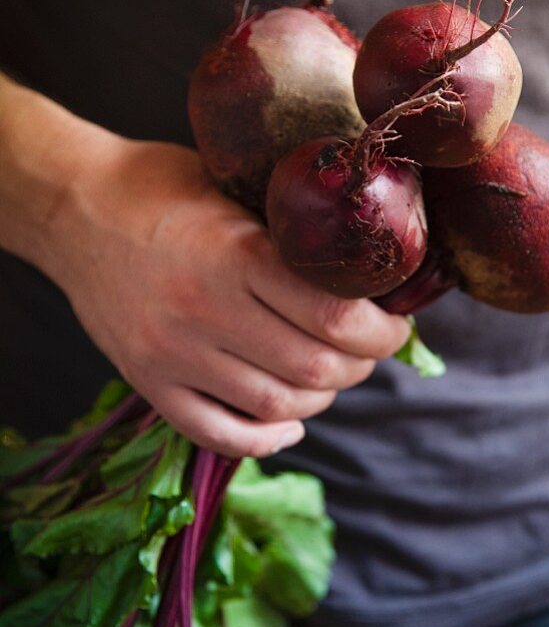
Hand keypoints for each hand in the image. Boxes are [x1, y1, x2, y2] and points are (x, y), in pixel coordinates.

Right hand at [49, 134, 409, 457]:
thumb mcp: (235, 187)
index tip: (395, 325)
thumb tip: (370, 269)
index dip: (383, 332)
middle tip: (370, 349)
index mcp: (236, 253)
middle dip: (361, 366)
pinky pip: (216, 432)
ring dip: (320, 398)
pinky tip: (288, 424)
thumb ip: (292, 233)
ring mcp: (171, 351)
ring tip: (330, 376)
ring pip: (274, 404)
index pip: (336, 316)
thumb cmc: (164, 188)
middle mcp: (204, 308)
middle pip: (314, 367)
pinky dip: (265, 439)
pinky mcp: (146, 380)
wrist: (74, 207)